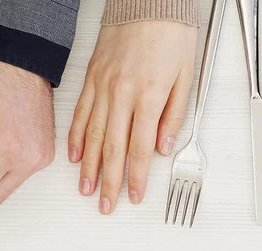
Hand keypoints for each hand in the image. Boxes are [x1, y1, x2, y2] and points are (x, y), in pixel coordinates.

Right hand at [69, 22, 196, 213]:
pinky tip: (75, 157)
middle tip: (106, 206)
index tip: (133, 196)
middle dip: (110, 183)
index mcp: (149, 96)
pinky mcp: (92, 78)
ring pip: (94, 136)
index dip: (136, 178)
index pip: (140, 149)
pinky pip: (81, 113)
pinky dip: (77, 137)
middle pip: (114, 150)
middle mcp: (122, 94)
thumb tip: (162, 149)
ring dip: (90, 168)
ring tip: (87, 190)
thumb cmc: (170, 33)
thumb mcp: (185, 76)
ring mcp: (103, 87)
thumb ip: (173, 116)